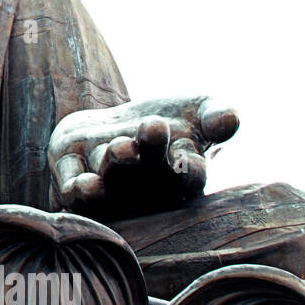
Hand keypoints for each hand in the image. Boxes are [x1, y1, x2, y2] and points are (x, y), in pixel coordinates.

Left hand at [47, 95, 238, 219]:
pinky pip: (75, 193)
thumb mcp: (196, 111)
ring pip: (112, 180)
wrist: (111, 126)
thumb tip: (231, 119)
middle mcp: (145, 188)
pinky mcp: (73, 181)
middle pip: (149, 173)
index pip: (191, 176)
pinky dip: (80, 191)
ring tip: (123, 147)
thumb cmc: (166, 121)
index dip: (191, 170)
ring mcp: (110, 187)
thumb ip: (216, 115)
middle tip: (153, 127)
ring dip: (116, 165)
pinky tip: (86, 184)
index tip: (190, 159)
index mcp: (179, 176)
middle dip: (151, 151)